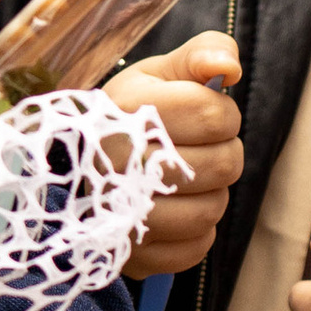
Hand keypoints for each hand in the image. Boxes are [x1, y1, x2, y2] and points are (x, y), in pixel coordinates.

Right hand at [111, 33, 242, 279]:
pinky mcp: (132, 255)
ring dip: (211, 194)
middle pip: (223, 165)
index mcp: (125, 109)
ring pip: (212, 210)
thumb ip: (201, 54)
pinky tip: (176, 211)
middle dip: (223, 154)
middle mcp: (116, 162)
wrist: (79, 168)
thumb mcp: (159, 75)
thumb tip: (230, 67)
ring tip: (188, 180)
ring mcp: (120, 214)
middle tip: (198, 149)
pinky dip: (196, 233)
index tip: (202, 113)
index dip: (222, 114)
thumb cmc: (130, 115)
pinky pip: (195, 248)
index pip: (214, 115)